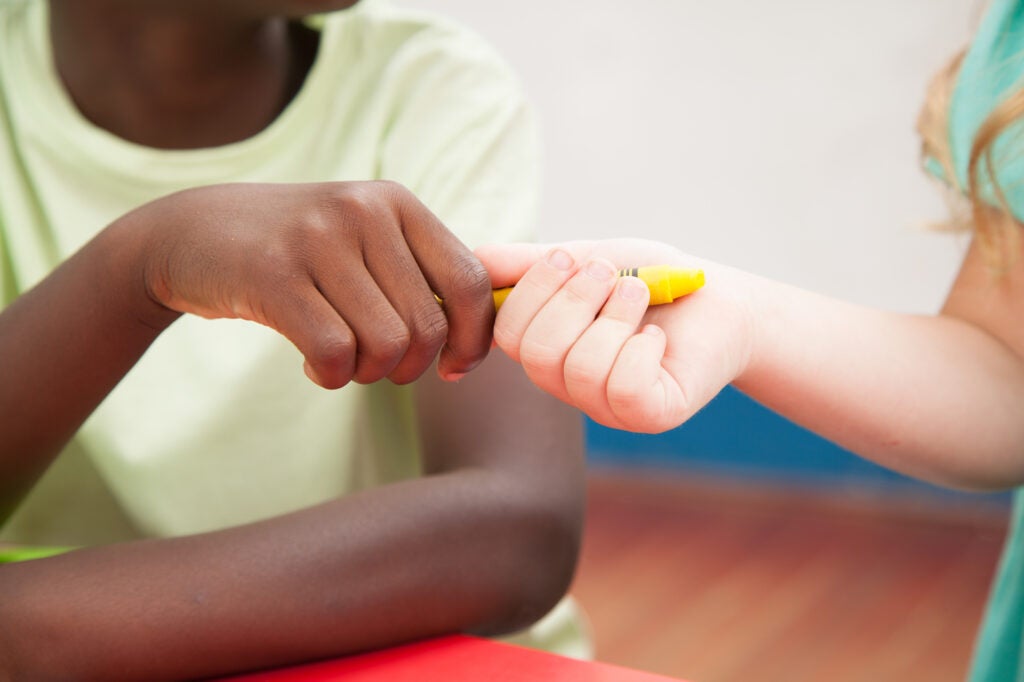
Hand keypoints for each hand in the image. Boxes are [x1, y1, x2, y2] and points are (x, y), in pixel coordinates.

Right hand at [132, 181, 492, 387]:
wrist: (190, 234)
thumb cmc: (296, 253)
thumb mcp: (363, 242)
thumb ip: (420, 277)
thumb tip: (479, 342)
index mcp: (397, 203)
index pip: (471, 282)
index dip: (473, 339)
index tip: (452, 367)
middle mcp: (363, 210)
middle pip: (429, 327)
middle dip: (410, 367)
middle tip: (377, 365)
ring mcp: (317, 237)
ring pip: (387, 345)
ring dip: (368, 373)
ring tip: (341, 359)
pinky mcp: (273, 274)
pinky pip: (335, 354)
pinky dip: (329, 377)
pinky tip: (311, 366)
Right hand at [475, 239, 753, 432]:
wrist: (720, 297)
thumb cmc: (650, 279)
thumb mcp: (584, 257)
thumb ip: (529, 261)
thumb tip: (474, 259)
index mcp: (545, 347)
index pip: (506, 332)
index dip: (532, 289)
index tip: (568, 256)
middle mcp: (567, 384)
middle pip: (537, 353)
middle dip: (574, 299)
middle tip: (608, 272)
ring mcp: (605, 406)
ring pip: (582, 367)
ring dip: (616, 315)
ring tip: (640, 293)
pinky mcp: (647, 415)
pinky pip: (625, 387)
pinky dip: (643, 348)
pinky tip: (657, 337)